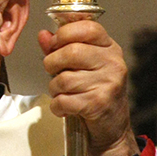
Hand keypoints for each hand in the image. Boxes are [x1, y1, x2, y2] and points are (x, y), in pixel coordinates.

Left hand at [38, 21, 137, 155]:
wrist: (112, 128)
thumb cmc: (95, 92)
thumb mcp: (82, 65)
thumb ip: (61, 48)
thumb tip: (43, 34)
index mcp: (110, 48)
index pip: (87, 27)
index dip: (64, 34)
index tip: (55, 44)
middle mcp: (113, 63)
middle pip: (71, 52)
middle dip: (52, 63)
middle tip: (54, 72)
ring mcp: (108, 84)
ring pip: (64, 78)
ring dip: (54, 88)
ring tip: (62, 92)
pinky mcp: (98, 104)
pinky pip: (63, 100)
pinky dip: (57, 106)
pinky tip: (65, 107)